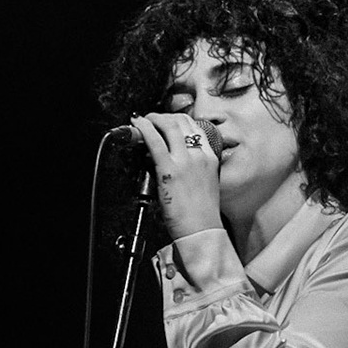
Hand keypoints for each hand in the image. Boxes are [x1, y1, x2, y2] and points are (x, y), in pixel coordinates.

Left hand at [128, 112, 222, 238]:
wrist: (202, 230)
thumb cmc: (201, 213)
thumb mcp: (205, 182)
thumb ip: (193, 167)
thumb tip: (174, 159)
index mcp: (210, 157)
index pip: (195, 127)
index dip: (177, 118)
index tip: (167, 120)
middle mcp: (199, 155)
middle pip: (180, 122)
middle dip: (163, 116)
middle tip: (151, 119)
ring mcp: (185, 161)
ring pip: (168, 126)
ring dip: (153, 119)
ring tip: (142, 121)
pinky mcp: (169, 171)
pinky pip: (154, 141)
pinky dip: (144, 129)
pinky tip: (137, 125)